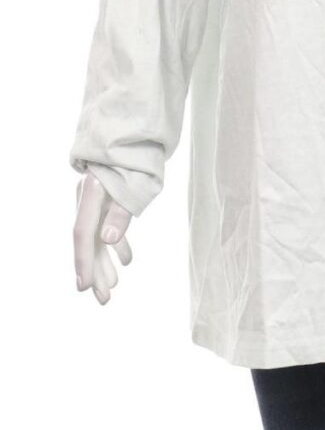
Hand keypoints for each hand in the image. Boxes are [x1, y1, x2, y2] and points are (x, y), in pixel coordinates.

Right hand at [73, 170, 133, 305]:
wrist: (134, 130)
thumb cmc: (136, 157)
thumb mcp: (133, 185)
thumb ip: (120, 213)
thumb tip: (108, 241)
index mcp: (92, 196)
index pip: (83, 235)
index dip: (84, 262)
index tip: (85, 287)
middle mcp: (89, 199)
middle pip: (90, 241)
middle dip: (96, 271)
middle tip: (104, 299)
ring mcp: (96, 199)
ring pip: (98, 236)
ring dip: (106, 261)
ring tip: (113, 285)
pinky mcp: (107, 197)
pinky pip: (107, 225)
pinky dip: (117, 243)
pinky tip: (127, 259)